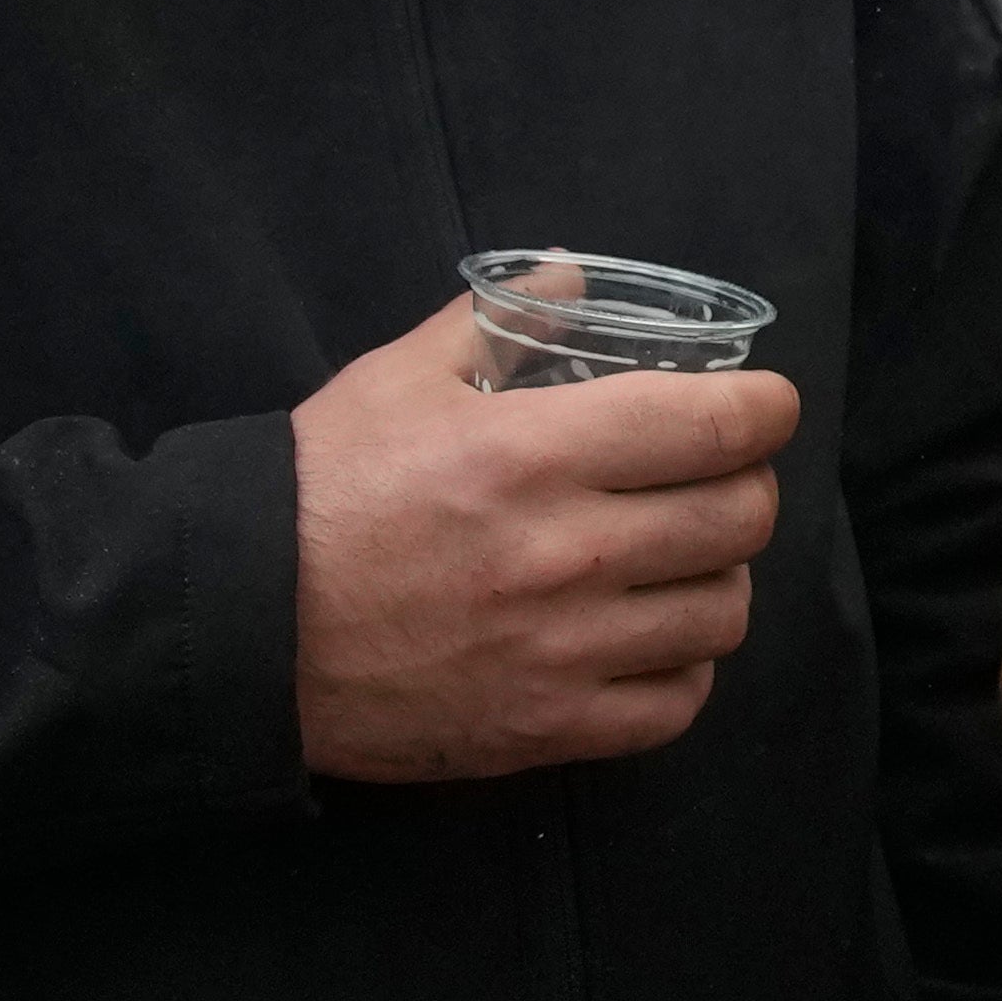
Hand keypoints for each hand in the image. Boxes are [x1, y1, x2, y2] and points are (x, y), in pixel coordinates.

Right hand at [289, 308, 799, 776]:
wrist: (237, 629)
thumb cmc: (317, 494)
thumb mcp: (396, 381)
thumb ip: (498, 322)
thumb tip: (572, 274)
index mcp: (532, 453)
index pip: (716, 426)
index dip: (764, 410)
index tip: (761, 408)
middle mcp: (565, 552)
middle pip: (741, 519)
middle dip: (745, 487)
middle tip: (716, 481)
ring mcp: (561, 648)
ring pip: (723, 614)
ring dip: (718, 580)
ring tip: (681, 563)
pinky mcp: (545, 727)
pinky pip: (675, 704)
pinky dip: (681, 670)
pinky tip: (650, 640)